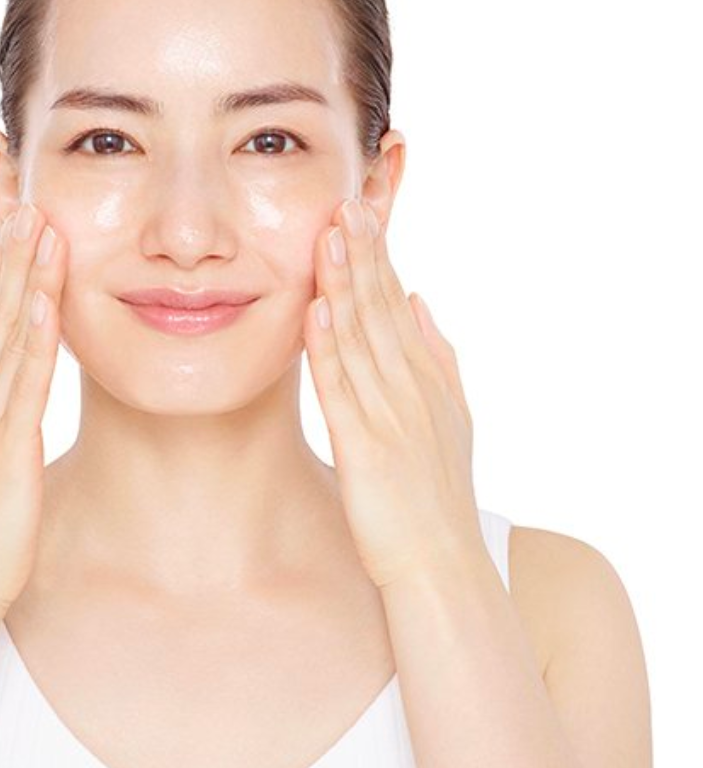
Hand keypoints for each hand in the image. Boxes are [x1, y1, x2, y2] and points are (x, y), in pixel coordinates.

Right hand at [0, 202, 66, 614]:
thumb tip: (19, 366)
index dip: (1, 266)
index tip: (20, 223)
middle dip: (12, 256)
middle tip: (31, 203)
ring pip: (6, 336)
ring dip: (27, 281)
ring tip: (44, 232)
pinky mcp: (4, 446)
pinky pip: (23, 383)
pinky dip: (35, 339)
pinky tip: (48, 303)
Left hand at [303, 197, 485, 589]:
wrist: (441, 567)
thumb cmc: (436, 494)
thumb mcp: (452, 417)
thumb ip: (438, 356)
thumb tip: (422, 299)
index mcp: (424, 377)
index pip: (397, 304)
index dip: (377, 258)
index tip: (360, 212)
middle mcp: (409, 388)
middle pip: (381, 309)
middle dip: (362, 254)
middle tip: (344, 201)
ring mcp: (389, 416)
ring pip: (362, 338)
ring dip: (345, 285)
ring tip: (329, 236)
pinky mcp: (364, 448)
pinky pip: (342, 390)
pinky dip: (330, 349)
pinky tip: (316, 311)